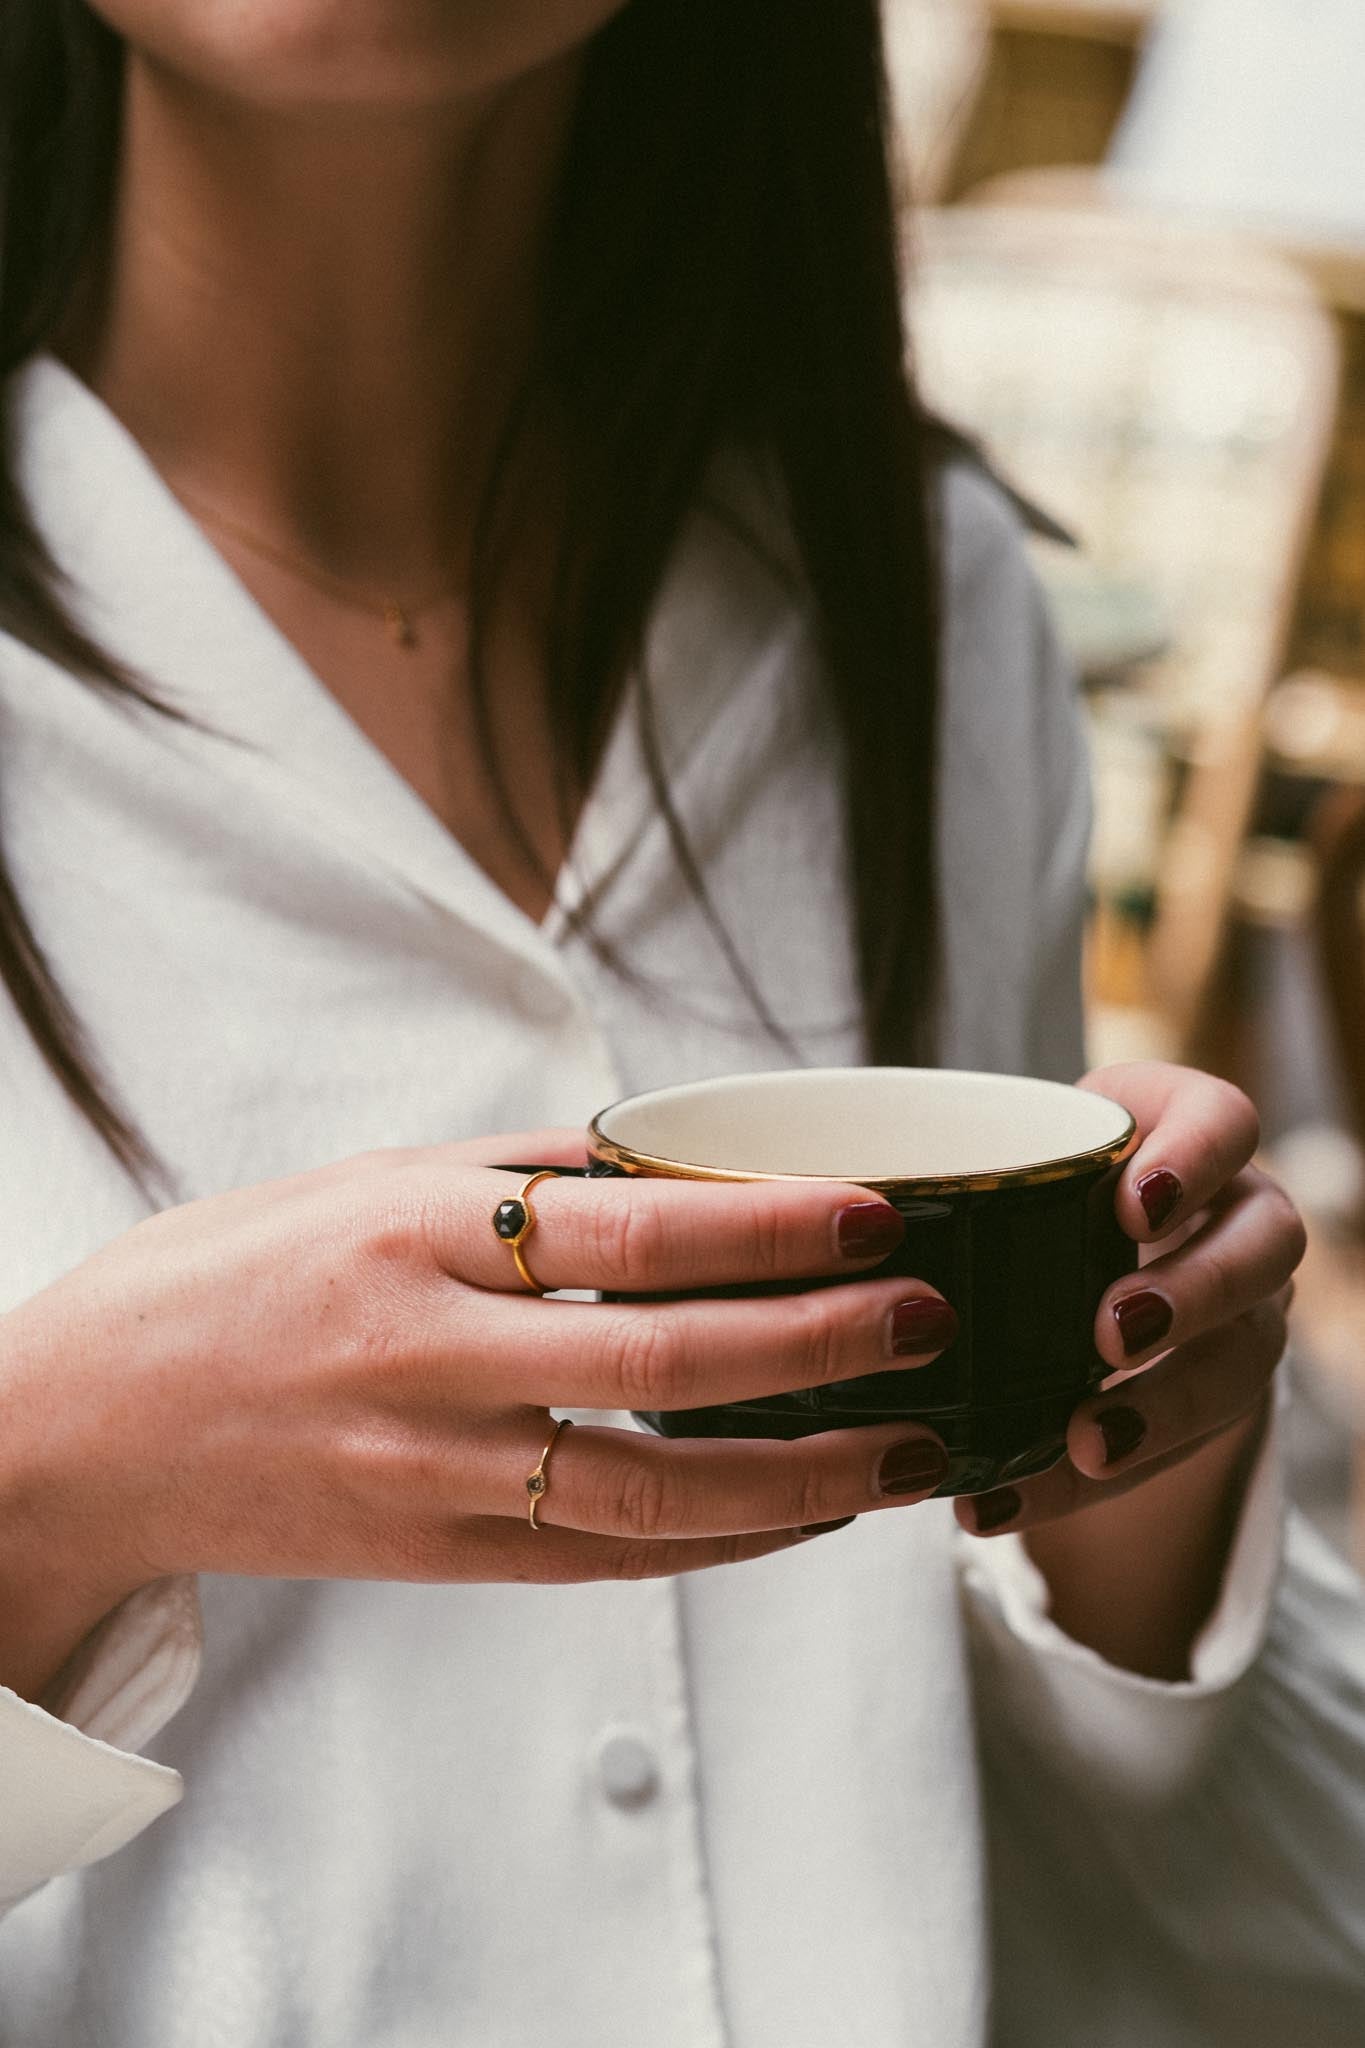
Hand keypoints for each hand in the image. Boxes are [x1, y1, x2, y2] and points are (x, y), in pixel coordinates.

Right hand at [0, 1132, 957, 1700]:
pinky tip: (805, 1513)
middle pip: (666, 1365)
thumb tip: (678, 1162)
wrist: (89, 1428)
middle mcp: (430, 1361)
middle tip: (928, 1320)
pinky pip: (608, 1556)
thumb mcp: (366, 1182)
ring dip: (802, 1473)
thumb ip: (521, 1181)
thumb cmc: (234, 1276)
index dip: (767, 1226)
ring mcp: (435, 1475)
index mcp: (415, 1237)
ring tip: (907, 1445)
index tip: (875, 1212)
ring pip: (657, 1491)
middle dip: (819, 1346)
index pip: (631, 1233)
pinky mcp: (438, 1557)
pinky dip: (723, 1539)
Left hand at [956, 1061, 1305, 1539]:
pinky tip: (1002, 1503)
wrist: (1064, 1255)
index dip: (1195, 1159)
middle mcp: (1236, 1216)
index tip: (1131, 1207)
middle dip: (1194, 1293)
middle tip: (1110, 1333)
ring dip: (1164, 1406)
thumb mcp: (1007, 1152)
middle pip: (1264, 1246)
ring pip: (1244, 1357)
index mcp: (1186, 1133)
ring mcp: (1240, 1310)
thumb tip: (821, 1196)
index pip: (1227, 1121)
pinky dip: (1084, 1484)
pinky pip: (1174, 1451)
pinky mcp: (1208, 1395)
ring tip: (1084, 1441)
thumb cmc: (1022, 1181)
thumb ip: (967, 1164)